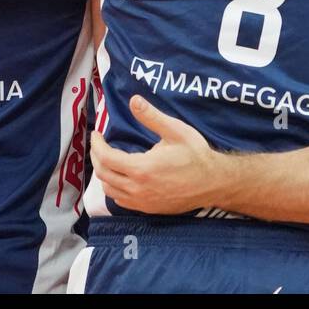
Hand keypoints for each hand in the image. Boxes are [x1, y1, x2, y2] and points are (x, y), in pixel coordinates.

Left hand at [89, 95, 223, 214]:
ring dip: (104, 174)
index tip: (97, 134)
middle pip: (103, 175)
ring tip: (108, 159)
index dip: (97, 145)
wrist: (213, 182)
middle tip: (98, 145)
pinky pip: (121, 201)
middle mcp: (137, 188)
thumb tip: (133, 100)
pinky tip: (121, 178)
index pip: (106, 158)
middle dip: (96, 157)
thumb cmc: (195, 155)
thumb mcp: (175, 131)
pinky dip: (114, 188)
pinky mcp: (148, 209)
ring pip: (109, 190)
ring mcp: (142, 202)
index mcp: (142, 168)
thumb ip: (151, 117)